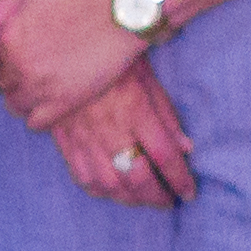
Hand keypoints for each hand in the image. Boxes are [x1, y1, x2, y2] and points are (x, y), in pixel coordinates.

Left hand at [0, 0, 150, 131]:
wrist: (119, 8)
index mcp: (7, 39)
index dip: (5, 52)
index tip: (24, 48)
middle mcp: (19, 67)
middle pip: (2, 81)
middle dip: (14, 73)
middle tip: (38, 62)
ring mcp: (41, 88)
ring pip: (14, 104)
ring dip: (23, 95)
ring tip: (44, 82)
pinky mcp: (65, 104)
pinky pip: (35, 123)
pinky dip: (37, 114)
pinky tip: (51, 99)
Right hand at [52, 64, 194, 206]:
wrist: (62, 48)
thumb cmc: (112, 59)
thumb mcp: (146, 77)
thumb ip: (166, 113)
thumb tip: (185, 147)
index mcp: (136, 110)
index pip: (164, 155)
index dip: (180, 179)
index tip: (189, 192)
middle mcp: (111, 128)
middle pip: (138, 177)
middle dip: (157, 197)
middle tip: (168, 202)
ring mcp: (86, 137)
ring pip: (111, 184)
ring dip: (131, 199)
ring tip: (144, 200)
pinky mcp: (66, 140)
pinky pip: (83, 176)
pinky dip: (101, 191)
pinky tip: (112, 192)